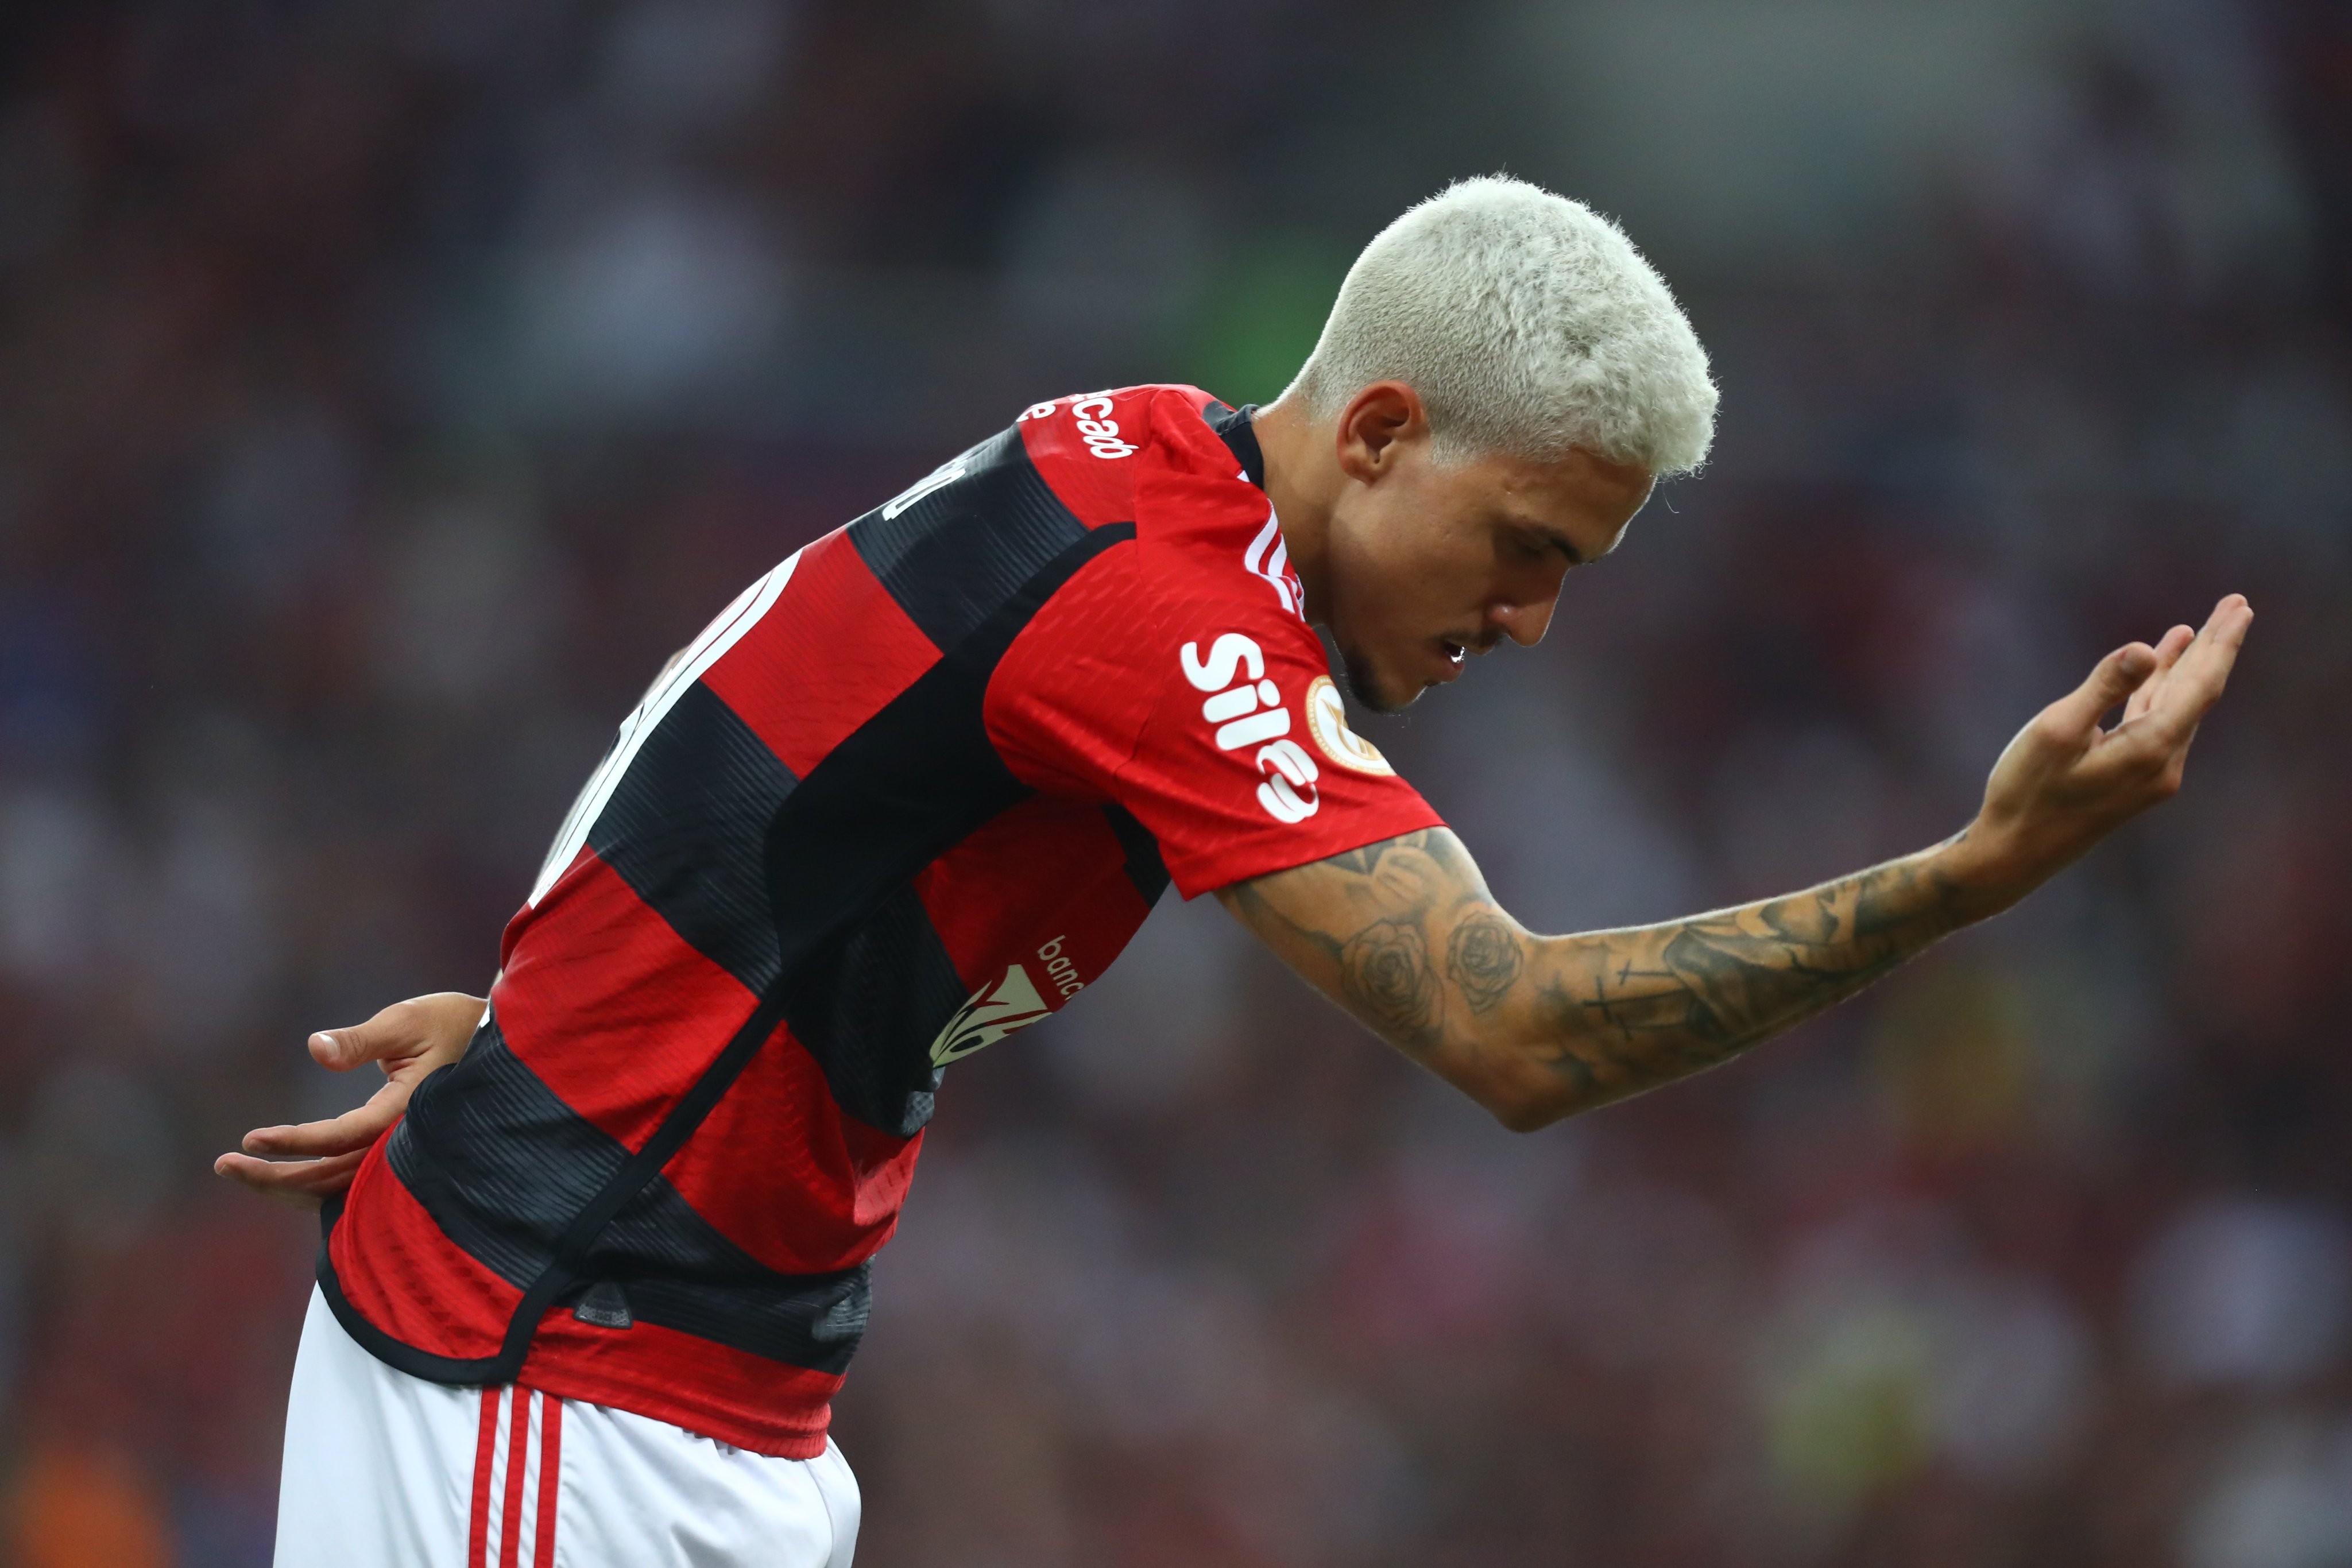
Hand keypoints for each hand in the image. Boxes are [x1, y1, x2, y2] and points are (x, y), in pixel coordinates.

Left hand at [213, 992, 485, 1209]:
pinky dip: (312, 1186)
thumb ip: (361, 1040)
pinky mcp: (397, 1155)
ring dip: (288, 1184)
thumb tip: (315, 1048)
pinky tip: (281, 1176)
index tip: (251, 1139)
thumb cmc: (454, 1024)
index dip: (297, 1142)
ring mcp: (403, 1155)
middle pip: (334, 1178)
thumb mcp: (408, 1020)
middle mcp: (406, 1144)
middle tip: (224, 1165)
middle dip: (276, 1176)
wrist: (500, 1045)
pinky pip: (350, 1183)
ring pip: (340, 1188)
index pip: (344, 1137)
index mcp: (409, 1112)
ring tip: (240, 1170)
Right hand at [1944, 594, 2252, 910]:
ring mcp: (2151, 774)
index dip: (2222, 644)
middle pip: (2199, 694)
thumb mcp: (2057, 731)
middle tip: (2237, 605)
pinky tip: (2156, 671)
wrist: (2013, 854)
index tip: (2240, 608)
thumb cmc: (2026, 790)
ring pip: (2179, 708)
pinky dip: (2160, 692)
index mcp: (2151, 749)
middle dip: (2215, 649)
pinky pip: (2158, 723)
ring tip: (2197, 630)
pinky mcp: (2132, 779)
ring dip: (2187, 668)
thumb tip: (2144, 649)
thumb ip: (2103, 687)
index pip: (2202, 686)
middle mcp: (2164, 763)